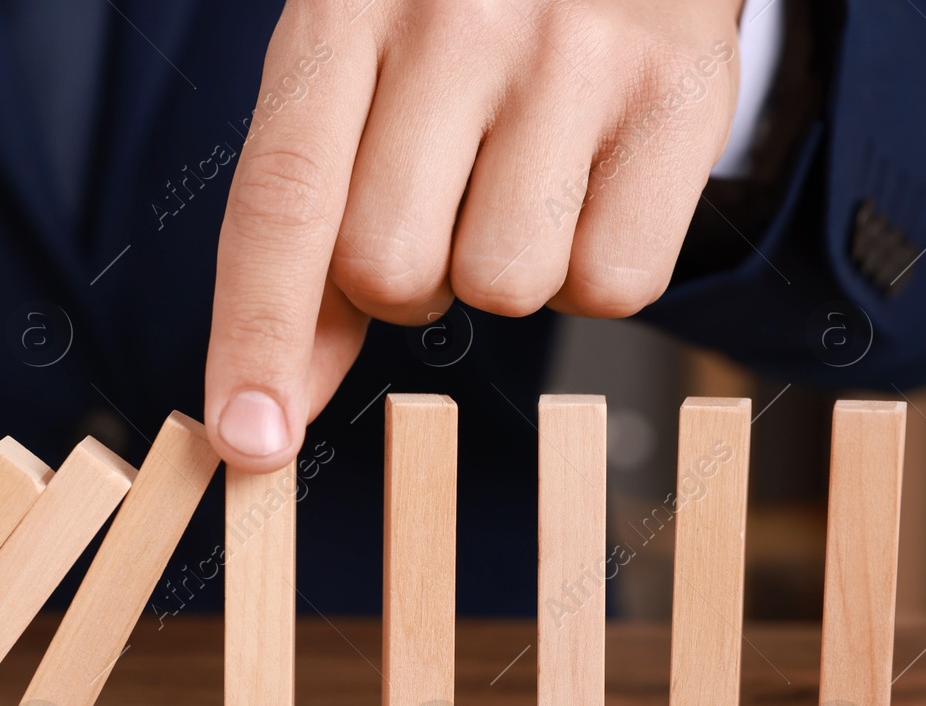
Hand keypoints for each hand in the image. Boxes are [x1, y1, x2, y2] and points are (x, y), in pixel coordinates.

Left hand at [204, 0, 744, 472]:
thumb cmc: (460, 9)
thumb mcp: (354, 75)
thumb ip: (305, 234)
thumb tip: (268, 409)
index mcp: (344, 6)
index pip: (281, 205)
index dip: (257, 339)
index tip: (246, 441)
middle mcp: (455, 17)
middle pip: (388, 271)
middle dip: (404, 283)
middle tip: (443, 201)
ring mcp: (576, 51)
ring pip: (502, 289)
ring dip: (501, 273)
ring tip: (523, 174)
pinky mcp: (679, 92)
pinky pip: (614, 285)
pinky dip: (594, 269)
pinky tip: (594, 180)